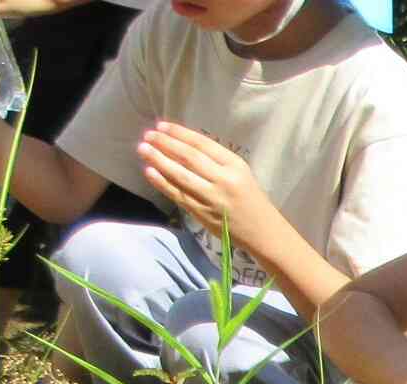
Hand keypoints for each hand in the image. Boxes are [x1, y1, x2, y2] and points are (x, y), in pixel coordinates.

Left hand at [136, 122, 273, 249]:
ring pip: (180, 175)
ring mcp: (212, 198)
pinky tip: (150, 171)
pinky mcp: (203, 214)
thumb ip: (216, 162)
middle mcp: (224, 180)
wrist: (263, 233)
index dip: (179, 133)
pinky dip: (162, 183)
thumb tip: (181, 148)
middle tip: (148, 135)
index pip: (202, 144)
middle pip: (189, 157)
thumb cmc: (251, 200)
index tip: (161, 126)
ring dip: (159, 160)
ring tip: (143, 149)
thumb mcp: (241, 174)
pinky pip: (179, 194)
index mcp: (235, 165)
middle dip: (165, 144)